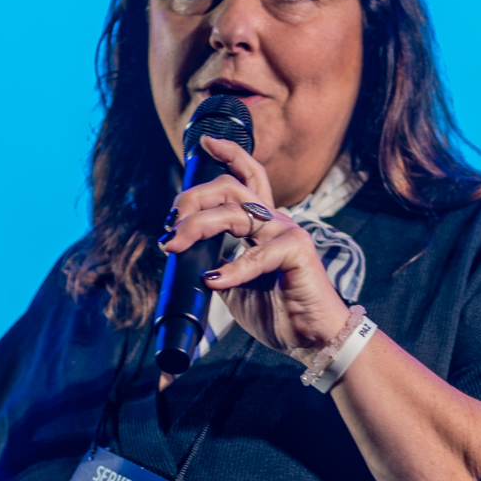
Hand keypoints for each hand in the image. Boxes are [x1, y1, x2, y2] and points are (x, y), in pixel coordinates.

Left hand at [160, 135, 349, 356]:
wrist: (310, 338)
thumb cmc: (276, 310)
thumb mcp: (233, 285)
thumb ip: (215, 263)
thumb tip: (185, 256)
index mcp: (262, 224)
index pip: (248, 176)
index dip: (229, 153)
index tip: (204, 142)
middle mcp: (275, 221)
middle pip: (232, 187)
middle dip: (194, 197)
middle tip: (170, 225)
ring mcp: (288, 233)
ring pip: (237, 212)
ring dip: (199, 225)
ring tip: (175, 246)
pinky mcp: (297, 252)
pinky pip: (257, 254)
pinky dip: (232, 269)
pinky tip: (214, 280)